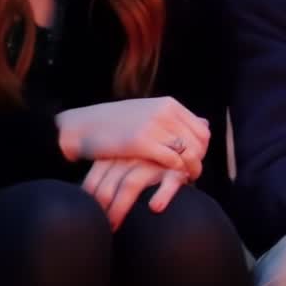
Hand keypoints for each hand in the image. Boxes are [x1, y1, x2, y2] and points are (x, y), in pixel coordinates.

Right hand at [56, 97, 209, 179]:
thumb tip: (205, 123)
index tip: (197, 160)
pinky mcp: (142, 143)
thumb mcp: (147, 112)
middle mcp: (165, 113)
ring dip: (191, 168)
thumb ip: (173, 118)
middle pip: (199, 141)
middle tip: (194, 173)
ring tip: (188, 179)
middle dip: (199, 160)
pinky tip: (173, 181)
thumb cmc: (112, 123)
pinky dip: (177, 172)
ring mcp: (154, 126)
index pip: (202, 128)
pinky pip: (172, 160)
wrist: (80, 126)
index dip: (203, 147)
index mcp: (168, 104)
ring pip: (189, 152)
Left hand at [82, 157, 188, 229]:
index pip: (93, 180)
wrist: (183, 142)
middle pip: (108, 185)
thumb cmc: (147, 159)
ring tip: (114, 227)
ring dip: (120, 208)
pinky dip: (163, 193)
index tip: (87, 218)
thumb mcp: (123, 159)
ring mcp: (153, 161)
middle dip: (101, 210)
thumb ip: (106, 174)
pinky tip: (156, 207)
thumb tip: (83, 198)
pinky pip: (169, 181)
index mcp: (115, 154)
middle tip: (98, 229)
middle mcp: (132, 156)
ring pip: (130, 184)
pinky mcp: (176, 168)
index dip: (87, 202)